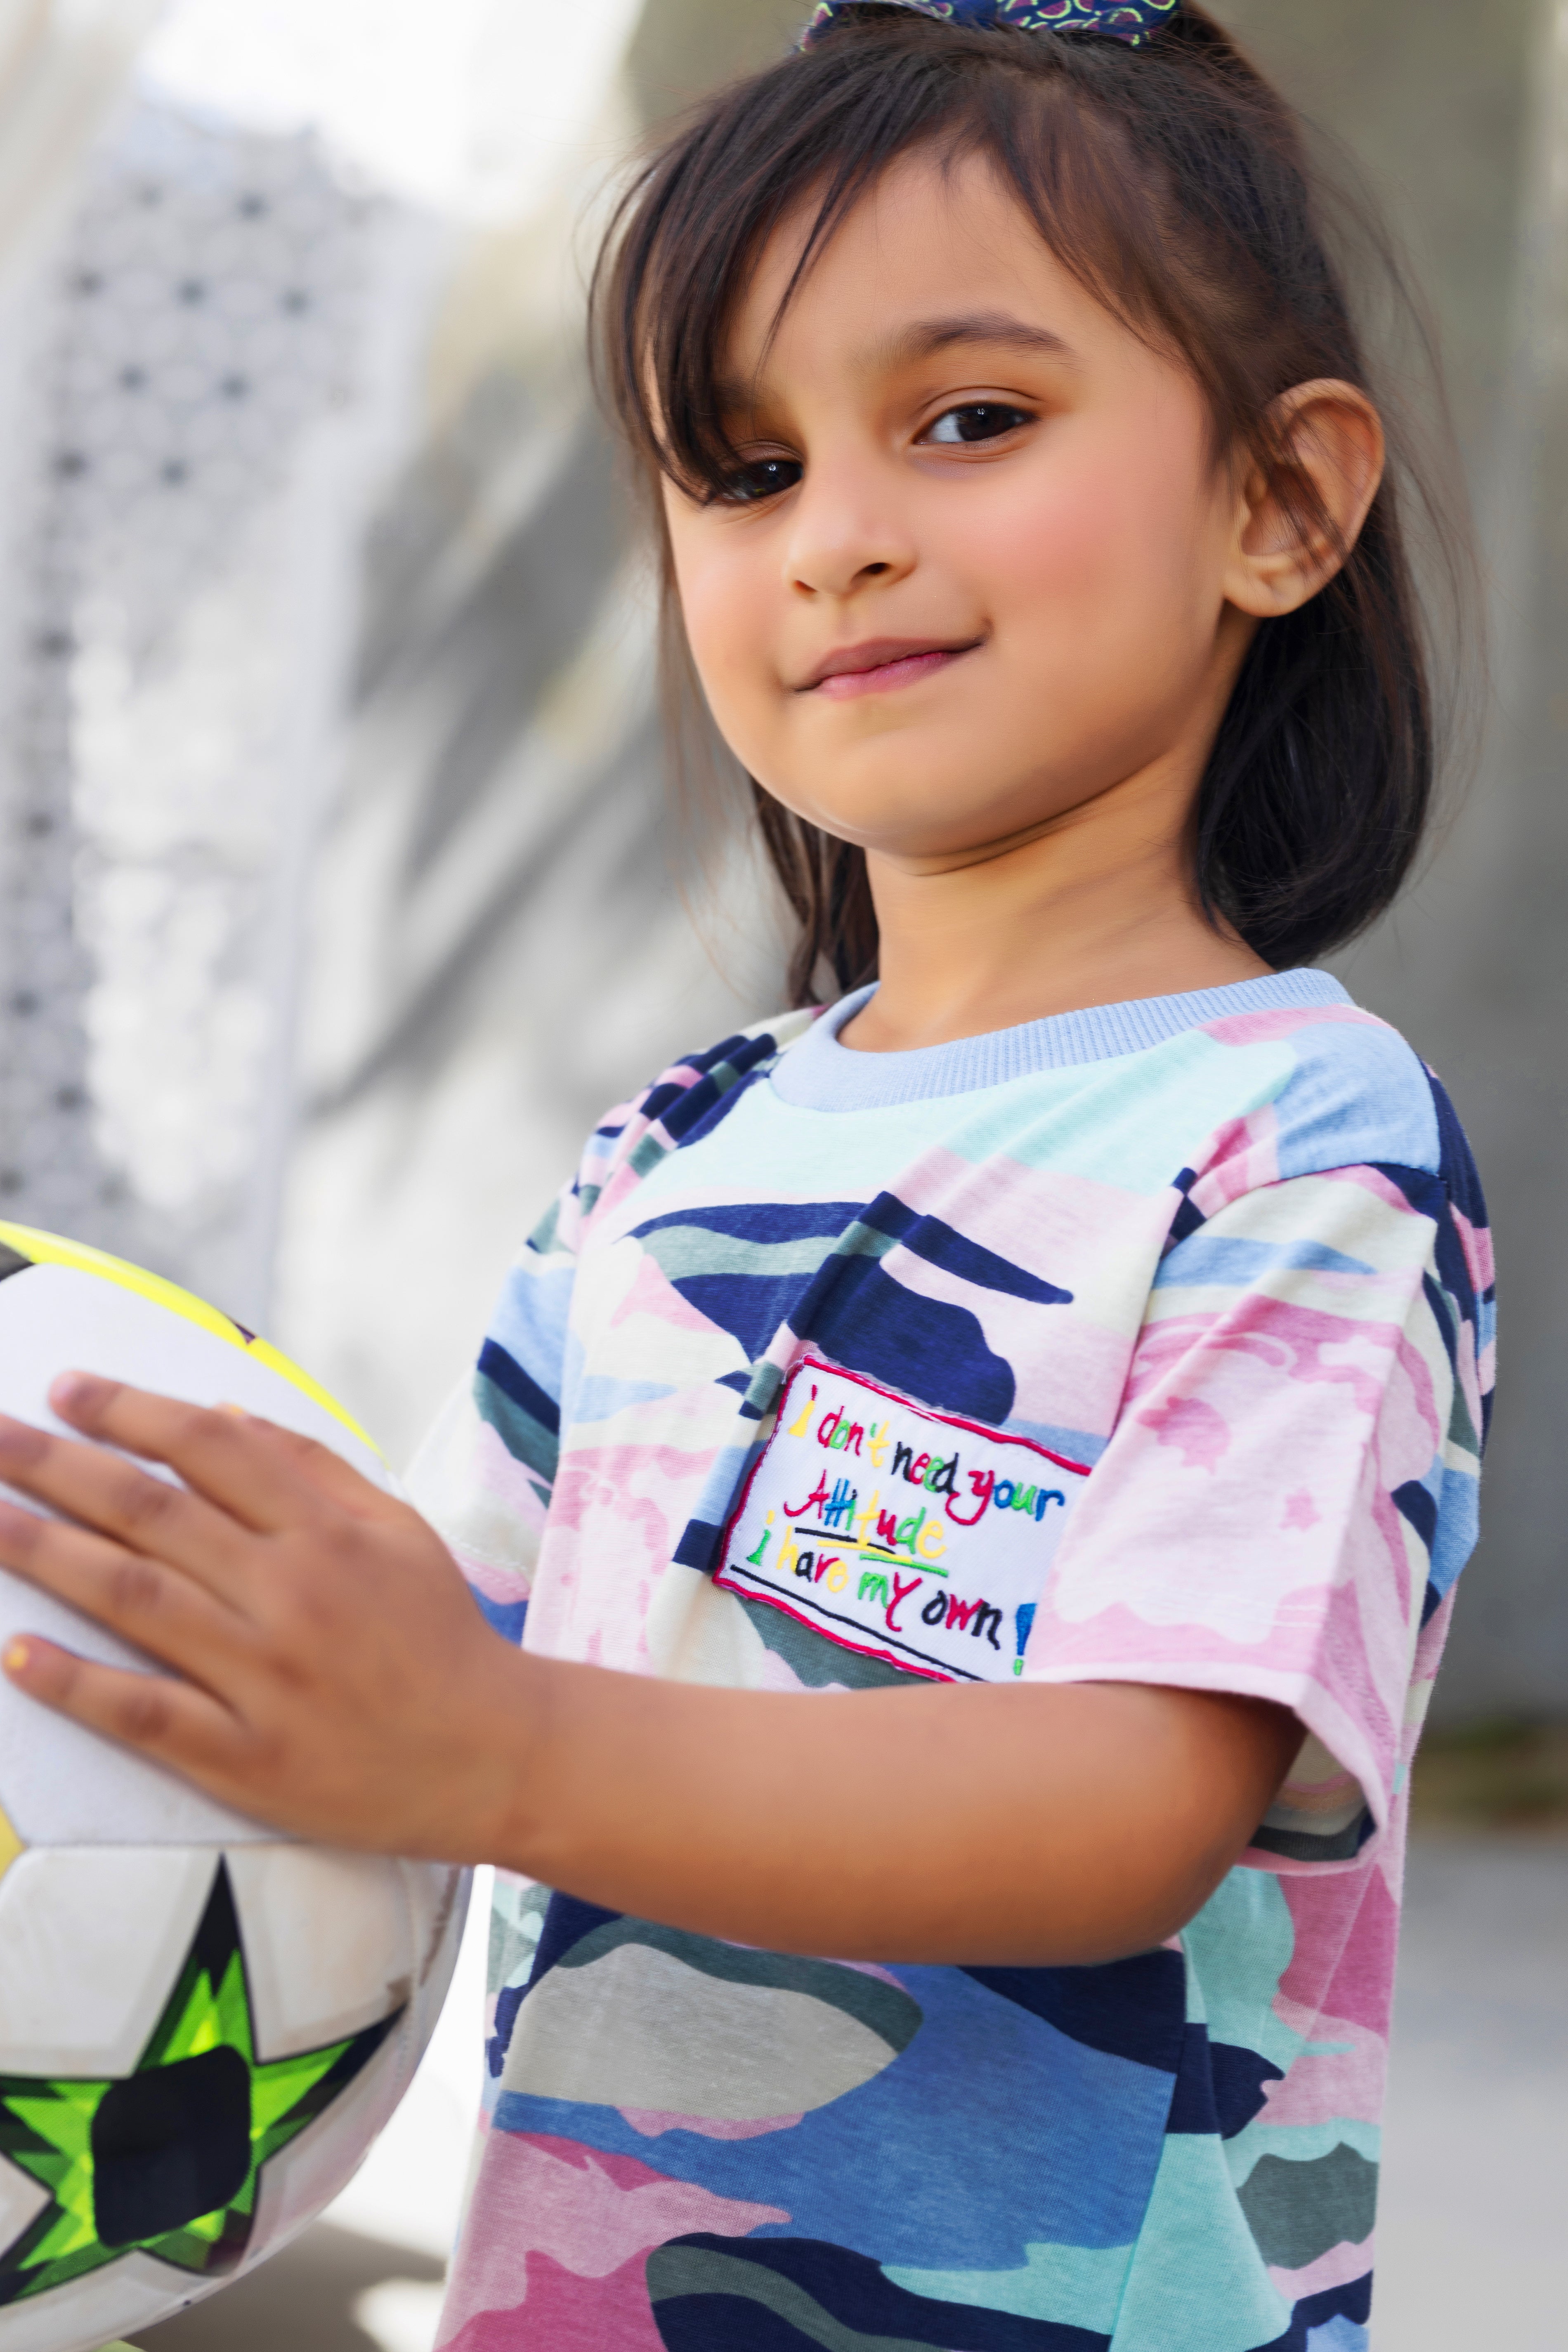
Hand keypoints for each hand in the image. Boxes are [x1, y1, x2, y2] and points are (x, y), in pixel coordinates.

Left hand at [0, 1373, 528, 1858]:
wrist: (494, 1757)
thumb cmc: (440, 1638)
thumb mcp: (398, 1529)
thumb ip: (313, 1467)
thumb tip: (219, 1417)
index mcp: (328, 1533)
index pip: (210, 1449)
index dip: (131, 1411)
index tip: (67, 1389)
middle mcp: (292, 1593)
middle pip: (153, 1514)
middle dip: (57, 1466)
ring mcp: (265, 1677)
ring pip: (134, 1599)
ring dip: (43, 1554)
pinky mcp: (248, 1758)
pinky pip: (145, 1714)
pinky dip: (77, 1684)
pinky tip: (18, 1654)